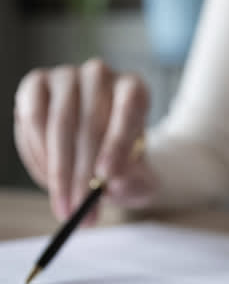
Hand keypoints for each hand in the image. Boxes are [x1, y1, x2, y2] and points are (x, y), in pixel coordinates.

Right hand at [14, 58, 157, 222]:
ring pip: (58, 124)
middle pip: (90, 123)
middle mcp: (101, 74)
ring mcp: (66, 75)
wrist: (99, 149)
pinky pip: (32, 120)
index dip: (116, 143)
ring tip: (66, 206)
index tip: (107, 177)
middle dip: (83, 174)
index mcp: (135, 89)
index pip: (128, 110)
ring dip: (58, 172)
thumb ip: (136, 182)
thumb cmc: (124, 162)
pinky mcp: (36, 84)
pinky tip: (48, 180)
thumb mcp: (140, 178)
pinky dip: (38, 155)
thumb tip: (115, 185)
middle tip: (82, 208)